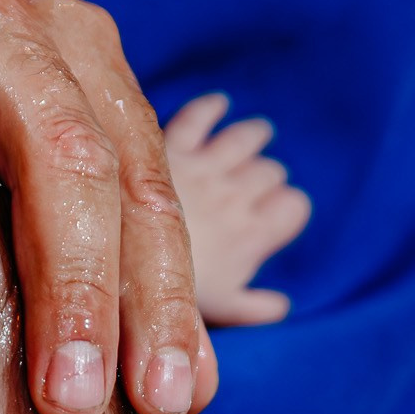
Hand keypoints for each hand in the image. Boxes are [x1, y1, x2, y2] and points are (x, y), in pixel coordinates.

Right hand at [0, 0, 213, 413]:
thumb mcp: (21, 164)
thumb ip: (98, 255)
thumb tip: (186, 395)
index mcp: (78, 61)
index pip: (139, 185)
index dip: (160, 294)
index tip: (167, 404)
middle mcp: (1, 24)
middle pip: (58, 150)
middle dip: (74, 282)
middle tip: (72, 400)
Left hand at [163, 94, 310, 325]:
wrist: (120, 265)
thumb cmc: (170, 295)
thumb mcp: (218, 309)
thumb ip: (253, 306)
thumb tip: (280, 306)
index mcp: (252, 235)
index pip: (294, 208)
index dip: (289, 210)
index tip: (278, 215)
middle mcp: (236, 196)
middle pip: (270, 172)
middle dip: (268, 176)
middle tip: (257, 180)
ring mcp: (206, 168)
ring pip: (246, 138)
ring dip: (255, 135)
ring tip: (259, 133)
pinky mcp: (172, 147)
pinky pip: (199, 118)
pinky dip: (212, 108)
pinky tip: (219, 104)